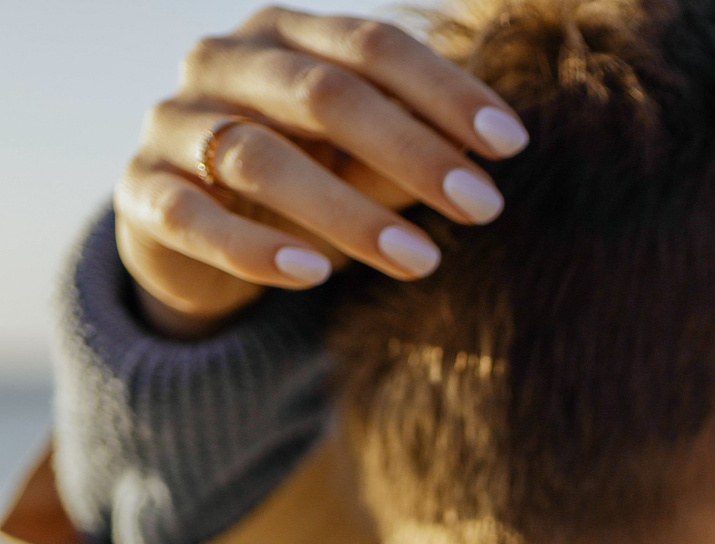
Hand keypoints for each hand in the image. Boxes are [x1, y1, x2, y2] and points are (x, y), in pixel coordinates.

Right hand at [114, 7, 528, 337]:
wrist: (193, 227)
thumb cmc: (306, 177)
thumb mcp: (364, 161)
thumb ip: (411, 151)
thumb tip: (487, 160)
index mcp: (288, 36)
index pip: (372, 46)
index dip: (445, 92)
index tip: (512, 146)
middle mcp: (224, 61)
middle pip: (324, 94)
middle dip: (413, 152)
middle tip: (485, 209)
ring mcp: (175, 121)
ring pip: (260, 158)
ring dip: (349, 214)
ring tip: (423, 262)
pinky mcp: (141, 188)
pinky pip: (190, 215)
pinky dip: (252, 248)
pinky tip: (311, 275)